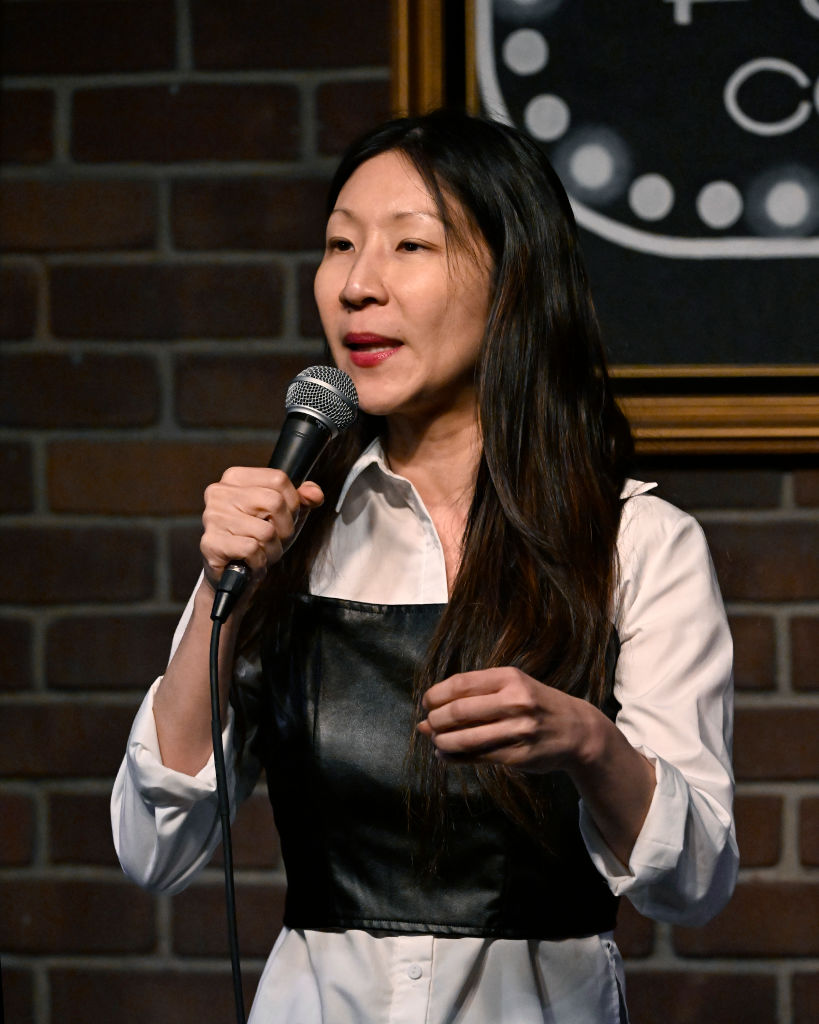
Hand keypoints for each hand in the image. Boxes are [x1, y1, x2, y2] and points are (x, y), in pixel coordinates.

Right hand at [200, 466, 323, 594]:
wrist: (233, 576)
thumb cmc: (256, 540)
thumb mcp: (284, 516)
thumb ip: (302, 500)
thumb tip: (314, 493)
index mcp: (235, 478)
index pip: (278, 479)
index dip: (292, 503)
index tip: (285, 518)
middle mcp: (219, 492)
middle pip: (274, 502)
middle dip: (285, 529)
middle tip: (275, 539)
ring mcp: (212, 517)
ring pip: (266, 530)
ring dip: (272, 549)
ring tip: (262, 552)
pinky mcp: (211, 543)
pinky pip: (252, 549)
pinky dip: (259, 561)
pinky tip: (251, 561)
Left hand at [417, 667, 601, 772]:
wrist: (577, 730)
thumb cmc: (535, 704)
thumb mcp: (512, 687)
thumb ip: (473, 696)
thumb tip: (426, 716)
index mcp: (509, 678)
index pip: (460, 684)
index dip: (436, 695)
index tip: (427, 703)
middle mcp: (515, 701)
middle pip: (458, 711)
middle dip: (435, 720)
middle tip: (429, 724)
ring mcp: (518, 730)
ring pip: (465, 738)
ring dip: (441, 742)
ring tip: (436, 741)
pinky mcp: (518, 756)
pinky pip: (477, 757)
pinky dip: (454, 757)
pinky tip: (445, 755)